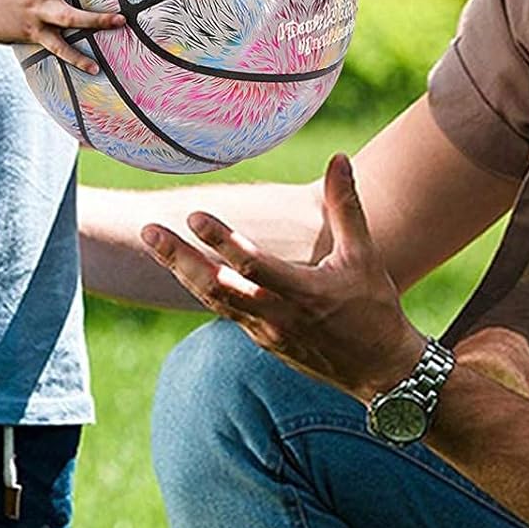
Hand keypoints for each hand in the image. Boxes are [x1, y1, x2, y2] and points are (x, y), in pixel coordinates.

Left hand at [140, 153, 425, 400]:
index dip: (223, 241)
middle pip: (218, 288)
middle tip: (149, 231)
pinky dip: (201, 291)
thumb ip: (346, 206)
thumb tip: (339, 158)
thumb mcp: (364, 254)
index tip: (195, 217)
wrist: (379, 369)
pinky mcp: (262, 342)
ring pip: (214, 302)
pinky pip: (225, 313)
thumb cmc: (374, 307)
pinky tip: (182, 269)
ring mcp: (267, 333)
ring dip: (181, 273)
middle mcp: (279, 316)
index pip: (254, 266)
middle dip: (180, 259)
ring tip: (154, 244)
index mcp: (306, 292)